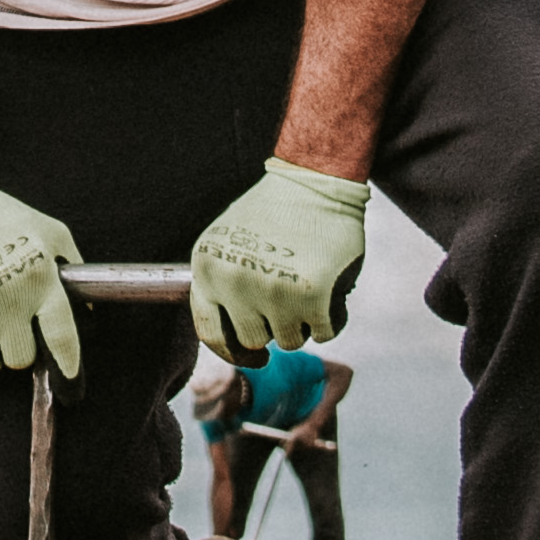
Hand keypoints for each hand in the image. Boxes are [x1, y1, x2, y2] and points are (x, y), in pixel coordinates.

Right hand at [0, 165, 81, 378]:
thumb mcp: (49, 229)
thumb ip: (72, 267)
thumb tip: (87, 312)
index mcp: (40, 279)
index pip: (62, 338)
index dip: (69, 366)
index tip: (71, 387)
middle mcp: (10, 301)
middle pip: (23, 358)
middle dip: (17, 345)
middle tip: (7, 322)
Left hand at [192, 160, 370, 351]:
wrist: (314, 180)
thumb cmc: (274, 212)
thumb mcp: (227, 242)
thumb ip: (222, 285)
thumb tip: (231, 341)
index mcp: (208, 270)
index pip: (211, 333)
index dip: (234, 352)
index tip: (255, 358)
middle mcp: (235, 284)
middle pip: (255, 340)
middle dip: (274, 324)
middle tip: (290, 293)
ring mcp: (274, 292)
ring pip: (290, 340)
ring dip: (303, 320)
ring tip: (309, 283)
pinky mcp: (313, 296)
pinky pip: (324, 333)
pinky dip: (332, 317)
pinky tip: (332, 289)